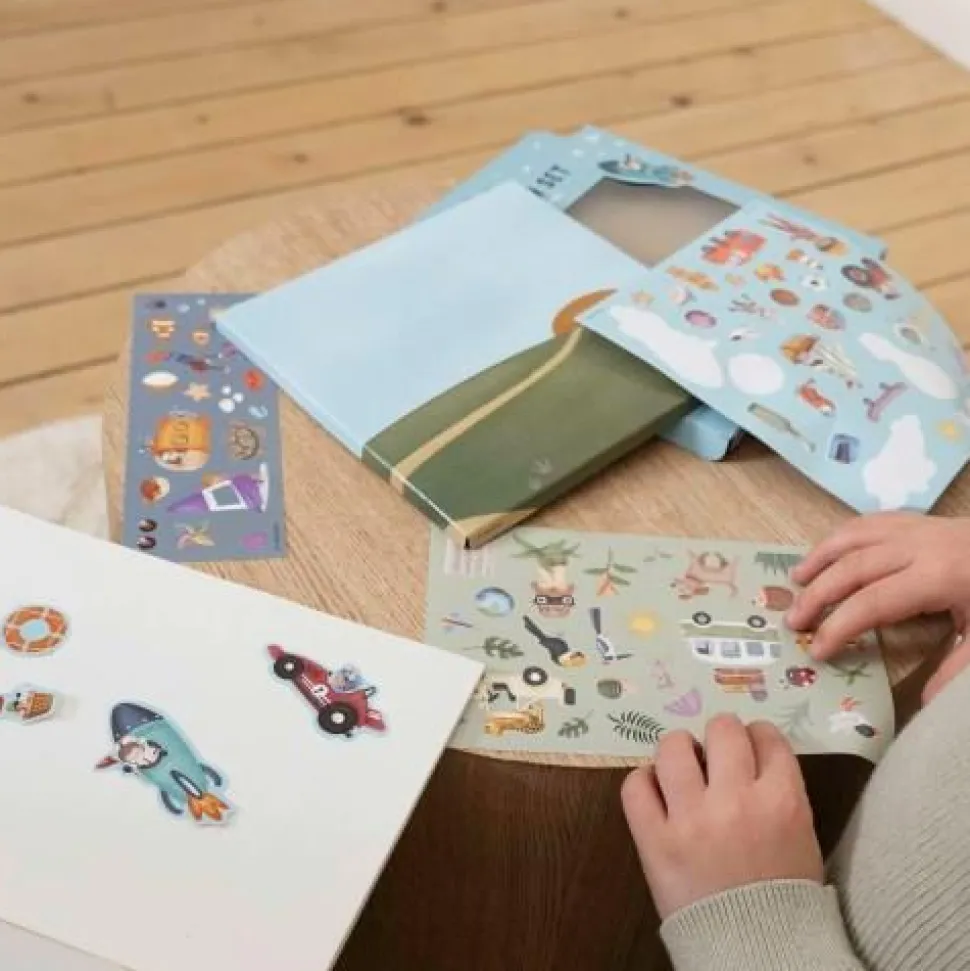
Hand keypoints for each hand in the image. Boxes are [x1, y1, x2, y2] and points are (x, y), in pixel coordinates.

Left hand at [621, 716, 821, 919]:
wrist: (756, 955)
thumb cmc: (783, 899)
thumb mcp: (801, 839)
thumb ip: (780, 794)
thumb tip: (751, 758)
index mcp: (782, 801)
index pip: (768, 738)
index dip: (757, 736)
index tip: (750, 744)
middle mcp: (737, 800)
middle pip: (722, 730)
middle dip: (720, 735)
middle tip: (715, 753)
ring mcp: (692, 818)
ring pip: (673, 748)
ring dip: (679, 750)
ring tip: (681, 764)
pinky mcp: (655, 840)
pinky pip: (635, 786)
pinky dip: (642, 782)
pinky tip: (654, 790)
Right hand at [786, 513, 969, 663]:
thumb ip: (958, 669)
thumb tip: (924, 706)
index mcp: (938, 577)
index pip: (872, 602)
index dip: (840, 626)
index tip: (817, 650)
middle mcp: (919, 546)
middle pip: (852, 567)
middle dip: (818, 595)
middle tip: (793, 621)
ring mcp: (917, 528)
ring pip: (854, 536)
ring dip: (820, 557)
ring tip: (795, 579)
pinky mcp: (920, 520)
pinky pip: (870, 521)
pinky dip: (842, 536)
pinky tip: (828, 551)